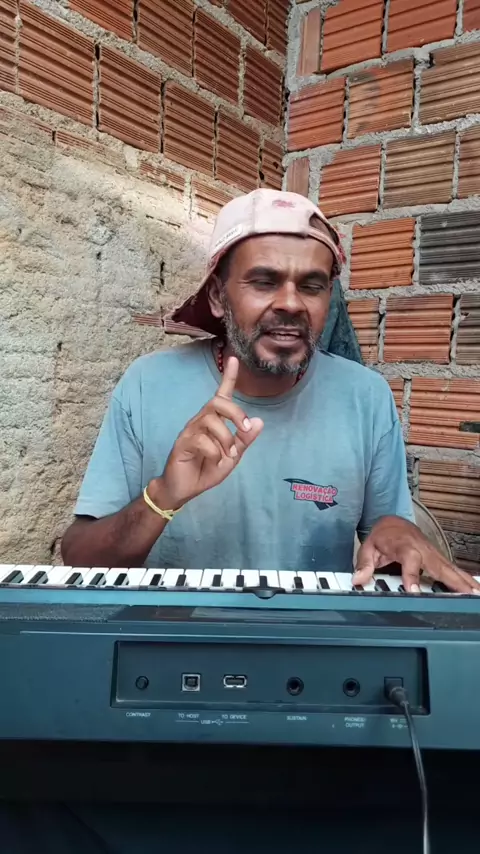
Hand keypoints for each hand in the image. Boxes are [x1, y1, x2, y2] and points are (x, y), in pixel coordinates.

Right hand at [154, 356, 262, 508]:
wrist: (184, 489)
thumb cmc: (206, 469)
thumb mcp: (232, 456)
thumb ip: (244, 440)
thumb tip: (259, 421)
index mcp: (214, 421)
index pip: (221, 394)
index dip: (228, 376)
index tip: (234, 358)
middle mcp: (201, 421)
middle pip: (217, 403)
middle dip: (236, 414)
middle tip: (245, 430)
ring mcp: (190, 431)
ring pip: (211, 421)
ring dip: (226, 439)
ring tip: (227, 455)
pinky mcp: (182, 443)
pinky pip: (202, 440)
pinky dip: (214, 452)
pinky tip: (213, 460)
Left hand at [353, 516, 479, 593]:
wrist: (394, 522)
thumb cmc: (383, 535)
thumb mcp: (368, 547)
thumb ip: (364, 564)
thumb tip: (358, 579)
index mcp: (404, 546)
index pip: (410, 561)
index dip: (411, 576)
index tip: (413, 591)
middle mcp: (422, 550)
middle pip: (439, 566)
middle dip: (452, 581)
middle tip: (465, 595)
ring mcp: (432, 554)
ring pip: (450, 568)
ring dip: (464, 581)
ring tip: (476, 595)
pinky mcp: (438, 558)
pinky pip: (452, 569)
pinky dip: (464, 579)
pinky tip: (474, 589)